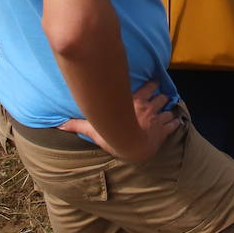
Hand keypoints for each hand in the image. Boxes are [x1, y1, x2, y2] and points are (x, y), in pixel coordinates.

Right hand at [58, 81, 180, 162]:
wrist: (130, 148)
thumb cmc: (112, 136)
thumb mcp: (94, 128)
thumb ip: (78, 124)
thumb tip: (58, 125)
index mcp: (135, 102)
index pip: (149, 86)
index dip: (152, 85)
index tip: (153, 84)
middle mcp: (148, 107)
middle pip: (161, 96)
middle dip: (161, 97)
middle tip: (160, 98)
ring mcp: (158, 119)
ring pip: (168, 108)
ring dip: (168, 108)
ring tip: (167, 110)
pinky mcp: (164, 131)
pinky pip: (173, 123)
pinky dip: (174, 122)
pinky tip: (174, 123)